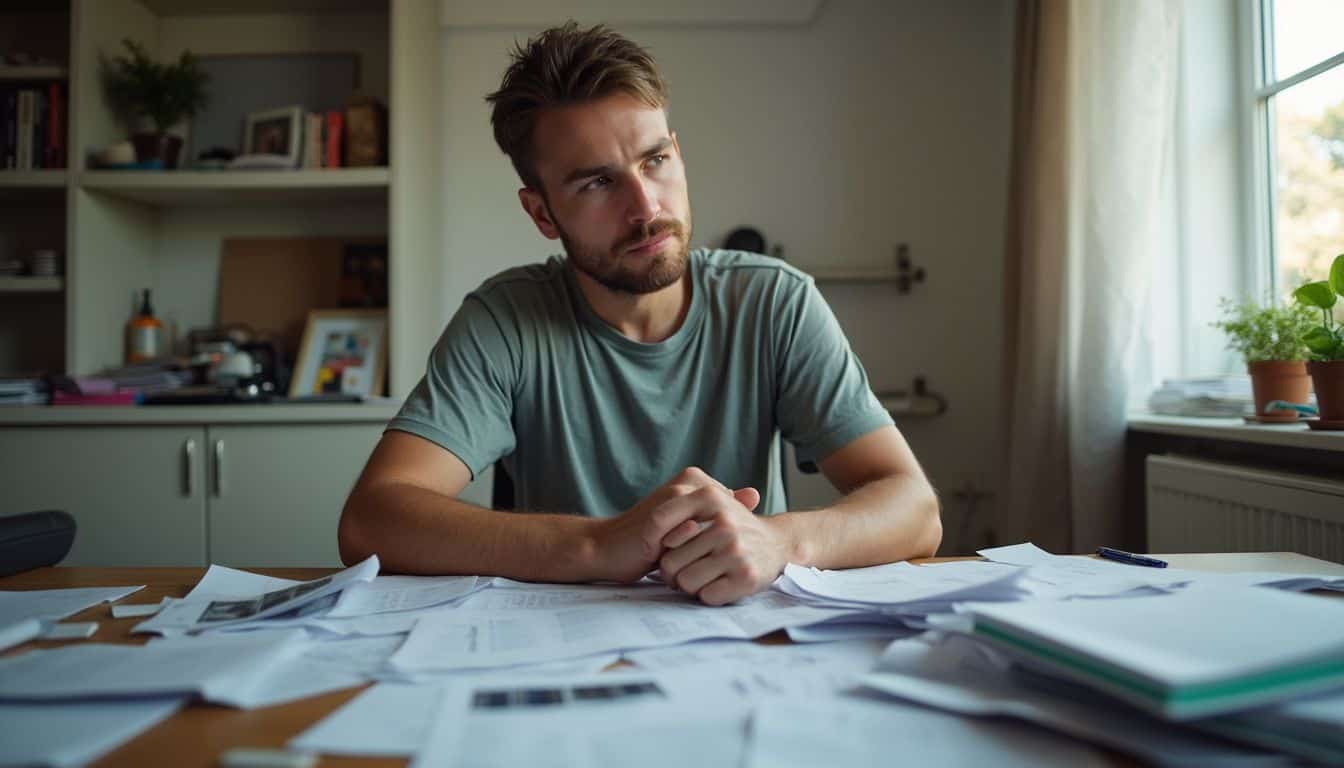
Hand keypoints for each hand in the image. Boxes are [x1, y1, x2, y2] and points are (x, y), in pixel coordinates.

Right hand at [586, 467, 739, 582]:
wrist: (607, 548)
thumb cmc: (649, 538)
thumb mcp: (689, 521)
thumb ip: (721, 506)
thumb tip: (754, 494)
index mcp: (694, 479)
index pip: (731, 507)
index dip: (729, 532)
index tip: (721, 549)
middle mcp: (685, 483)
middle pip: (724, 517)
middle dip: (722, 542)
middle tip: (718, 559)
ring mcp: (672, 499)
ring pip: (709, 528)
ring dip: (708, 550)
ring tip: (704, 565)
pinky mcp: (659, 519)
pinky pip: (689, 537)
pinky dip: (693, 554)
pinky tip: (692, 566)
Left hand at [654, 484, 789, 605]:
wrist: (778, 543)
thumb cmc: (734, 527)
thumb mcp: (712, 504)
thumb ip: (680, 508)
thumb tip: (648, 525)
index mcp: (710, 498)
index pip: (658, 521)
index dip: (651, 540)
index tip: (656, 548)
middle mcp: (724, 525)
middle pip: (668, 562)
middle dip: (673, 571)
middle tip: (685, 568)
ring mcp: (736, 552)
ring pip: (685, 582)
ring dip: (690, 585)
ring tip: (702, 574)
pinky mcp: (746, 578)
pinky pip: (706, 596)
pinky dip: (708, 595)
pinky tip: (719, 583)